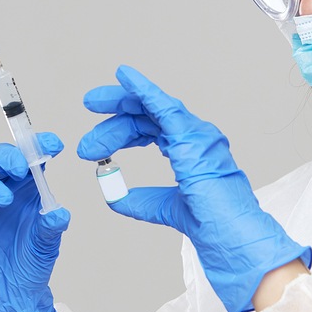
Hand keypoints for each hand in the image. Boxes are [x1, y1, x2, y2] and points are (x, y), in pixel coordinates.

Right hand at [0, 135, 70, 311]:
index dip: (40, 145)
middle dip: (7, 157)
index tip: (54, 145)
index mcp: (26, 189)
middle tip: (19, 169)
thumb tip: (58, 211)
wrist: (10, 297)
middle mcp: (1, 189)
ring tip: (2, 202)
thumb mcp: (46, 245)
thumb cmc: (29, 266)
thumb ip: (51, 226)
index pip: (30, 158)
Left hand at [77, 66, 310, 311]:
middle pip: (147, 116)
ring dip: (120, 104)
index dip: (120, 133)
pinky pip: (165, 106)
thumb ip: (141, 201)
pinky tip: (125, 77)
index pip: (150, 129)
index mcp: (190, 149)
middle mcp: (195, 136)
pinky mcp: (193, 137)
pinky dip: (143, 90)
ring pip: (151, 108)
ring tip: (91, 103)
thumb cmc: (209, 222)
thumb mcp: (164, 208)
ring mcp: (196, 134)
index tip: (93, 148)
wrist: (226, 234)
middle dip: (113, 119)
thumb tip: (114, 196)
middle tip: (85, 139)